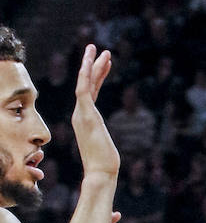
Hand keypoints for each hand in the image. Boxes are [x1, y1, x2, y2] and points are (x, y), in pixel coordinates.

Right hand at [72, 45, 119, 182]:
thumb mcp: (105, 147)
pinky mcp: (86, 115)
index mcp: (84, 119)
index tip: (106, 63)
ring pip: (84, 82)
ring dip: (91, 65)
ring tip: (100, 50)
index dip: (98, 76)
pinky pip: (83, 89)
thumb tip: (107, 150)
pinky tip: (91, 62)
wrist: (100, 173)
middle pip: (87, 84)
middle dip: (93, 65)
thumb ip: (103, 141)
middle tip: (100, 49)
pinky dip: (86, 75)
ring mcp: (81, 114)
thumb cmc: (105, 165)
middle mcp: (80, 114)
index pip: (91, 92)